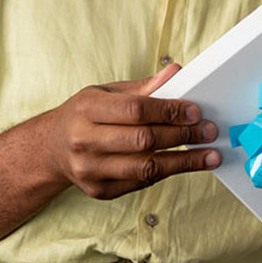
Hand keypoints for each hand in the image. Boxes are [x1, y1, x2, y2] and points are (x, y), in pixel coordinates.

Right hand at [45, 63, 219, 199]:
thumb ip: (143, 87)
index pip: (136, 110)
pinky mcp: (99, 191)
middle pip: (143, 140)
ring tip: (209, 156)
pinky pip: (141, 182)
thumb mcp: (107, 93)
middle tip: (208, 131)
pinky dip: (166, 172)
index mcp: (87, 109)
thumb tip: (176, 72)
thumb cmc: (84, 115)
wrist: (52, 148)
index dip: (169, 110)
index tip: (195, 111)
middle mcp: (84, 140)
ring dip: (184, 161)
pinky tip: (185, 164)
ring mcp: (90, 169)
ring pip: (146, 167)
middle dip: (182, 135)